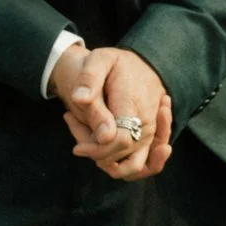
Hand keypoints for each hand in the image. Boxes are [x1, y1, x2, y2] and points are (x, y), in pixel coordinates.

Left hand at [55, 45, 174, 179]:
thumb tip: (80, 100)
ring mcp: (152, 133)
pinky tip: (99, 146)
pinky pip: (144, 164)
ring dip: (108, 161)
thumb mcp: (99, 61)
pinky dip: (122, 165)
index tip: (77, 148)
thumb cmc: (114, 63)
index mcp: (133, 104)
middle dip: (95, 150)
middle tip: (74, 123)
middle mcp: (148, 123)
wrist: (138, 65)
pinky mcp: (151, 139)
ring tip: (84, 136)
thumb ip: (89, 81)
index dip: (96, 149)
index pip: (119, 140)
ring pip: (135, 165)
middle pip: (123, 153)